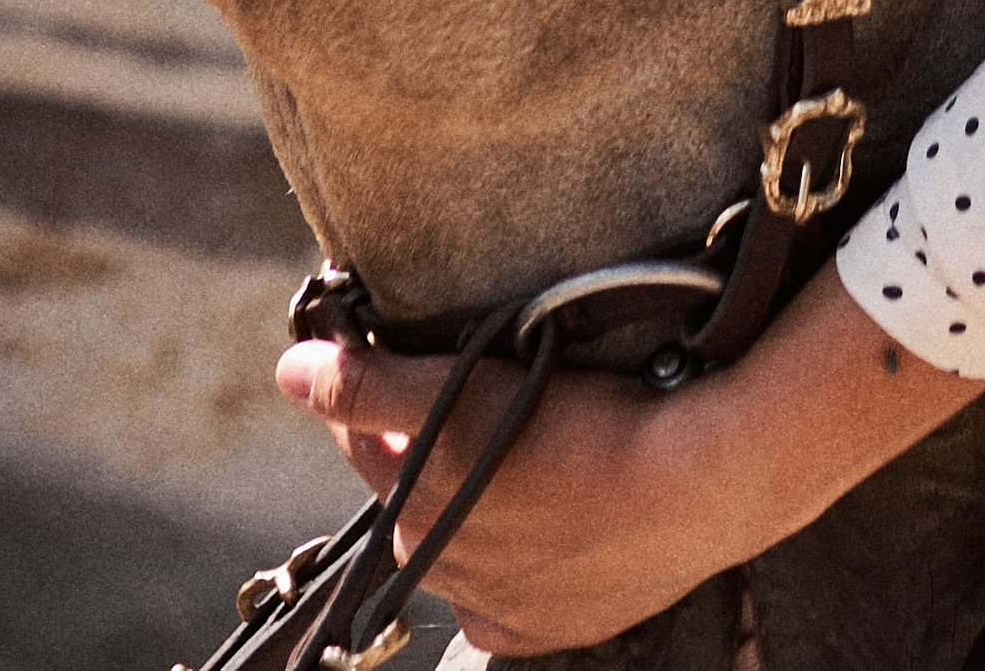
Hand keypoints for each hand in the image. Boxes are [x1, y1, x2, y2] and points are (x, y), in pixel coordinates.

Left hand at [276, 335, 749, 655]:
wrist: (694, 485)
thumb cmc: (583, 428)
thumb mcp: (467, 390)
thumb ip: (370, 385)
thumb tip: (290, 371)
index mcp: (416, 515)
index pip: (368, 444)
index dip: (376, 397)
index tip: (401, 356)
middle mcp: (445, 574)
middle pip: (416, 495)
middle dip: (426, 450)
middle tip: (475, 395)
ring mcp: (500, 608)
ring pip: (465, 545)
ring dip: (475, 503)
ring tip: (523, 452)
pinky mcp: (552, 628)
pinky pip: (512, 596)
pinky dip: (516, 561)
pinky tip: (543, 522)